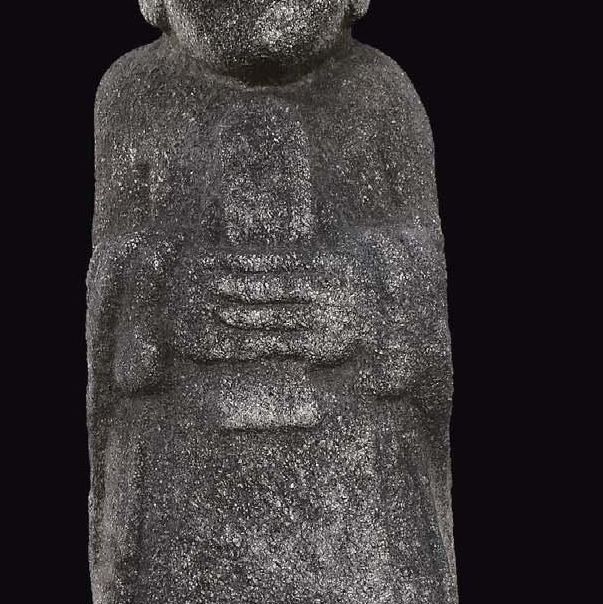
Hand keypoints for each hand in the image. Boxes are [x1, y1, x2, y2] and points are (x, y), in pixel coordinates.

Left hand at [171, 246, 365, 365]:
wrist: (390, 320)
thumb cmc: (356, 284)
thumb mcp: (338, 258)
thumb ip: (304, 258)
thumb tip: (257, 257)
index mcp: (328, 263)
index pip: (279, 261)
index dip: (249, 261)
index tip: (223, 259)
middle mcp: (328, 290)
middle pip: (275, 287)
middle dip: (241, 286)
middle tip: (212, 284)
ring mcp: (326, 319)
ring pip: (276, 317)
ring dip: (245, 315)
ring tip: (219, 312)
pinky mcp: (324, 346)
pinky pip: (285, 344)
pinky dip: (260, 341)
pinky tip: (241, 339)